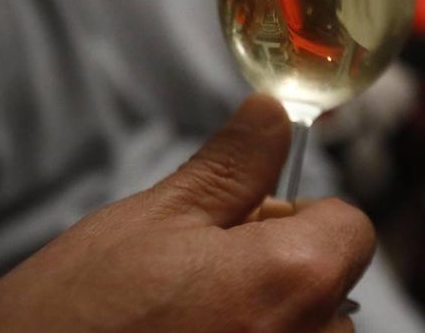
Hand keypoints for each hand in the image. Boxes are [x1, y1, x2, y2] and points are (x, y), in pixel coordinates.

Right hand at [0, 95, 374, 332]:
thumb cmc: (74, 316)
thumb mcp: (156, 219)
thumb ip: (233, 166)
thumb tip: (274, 113)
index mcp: (295, 278)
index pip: (350, 228)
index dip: (299, 217)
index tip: (245, 228)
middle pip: (332, 287)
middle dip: (282, 272)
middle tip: (199, 282)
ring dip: (267, 323)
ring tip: (183, 327)